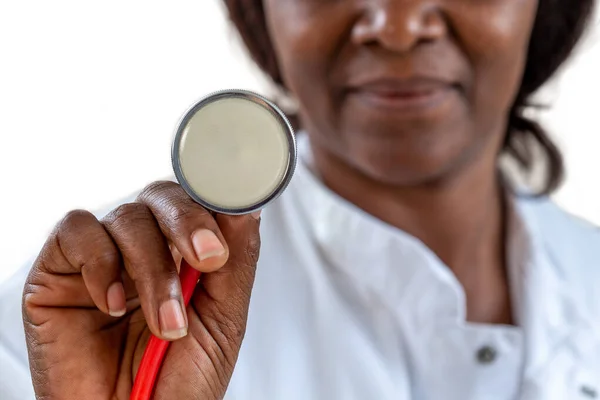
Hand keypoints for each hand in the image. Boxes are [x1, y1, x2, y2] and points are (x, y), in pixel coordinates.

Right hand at [22, 181, 260, 398]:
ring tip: (165, 322)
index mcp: (184, 255)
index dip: (212, 203)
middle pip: (162, 197)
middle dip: (187, 223)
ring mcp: (103, 257)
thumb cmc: (179, 382)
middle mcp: (145, 249)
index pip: (197, 201)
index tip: (228, 233)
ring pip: (127, 217)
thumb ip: (236, 262)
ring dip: (152, 269)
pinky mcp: (58, 270)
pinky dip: (101, 265)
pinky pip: (77, 232)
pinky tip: (114, 306)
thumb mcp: (223, 320)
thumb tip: (248, 205)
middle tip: (206, 258)